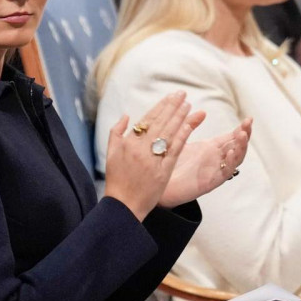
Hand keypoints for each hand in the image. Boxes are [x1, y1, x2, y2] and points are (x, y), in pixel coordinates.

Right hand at [102, 92, 204, 220]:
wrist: (123, 205)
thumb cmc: (117, 180)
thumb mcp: (111, 154)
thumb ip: (116, 132)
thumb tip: (126, 116)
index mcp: (128, 143)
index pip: (147, 119)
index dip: (160, 107)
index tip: (170, 97)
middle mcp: (140, 148)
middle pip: (160, 123)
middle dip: (172, 107)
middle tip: (182, 95)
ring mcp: (152, 159)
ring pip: (168, 133)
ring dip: (179, 117)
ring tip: (188, 105)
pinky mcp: (163, 171)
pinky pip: (174, 150)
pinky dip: (182, 136)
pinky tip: (189, 125)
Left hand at [158, 118, 251, 206]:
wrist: (160, 184)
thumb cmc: (171, 162)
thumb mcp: (181, 139)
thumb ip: (190, 125)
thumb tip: (202, 112)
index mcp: (212, 147)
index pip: (232, 136)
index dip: (242, 128)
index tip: (248, 118)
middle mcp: (217, 158)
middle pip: (238, 146)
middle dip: (244, 134)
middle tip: (248, 123)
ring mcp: (215, 169)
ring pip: (236, 159)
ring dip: (241, 147)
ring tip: (242, 135)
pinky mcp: (211, 182)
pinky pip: (225, 173)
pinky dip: (230, 163)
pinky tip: (230, 153)